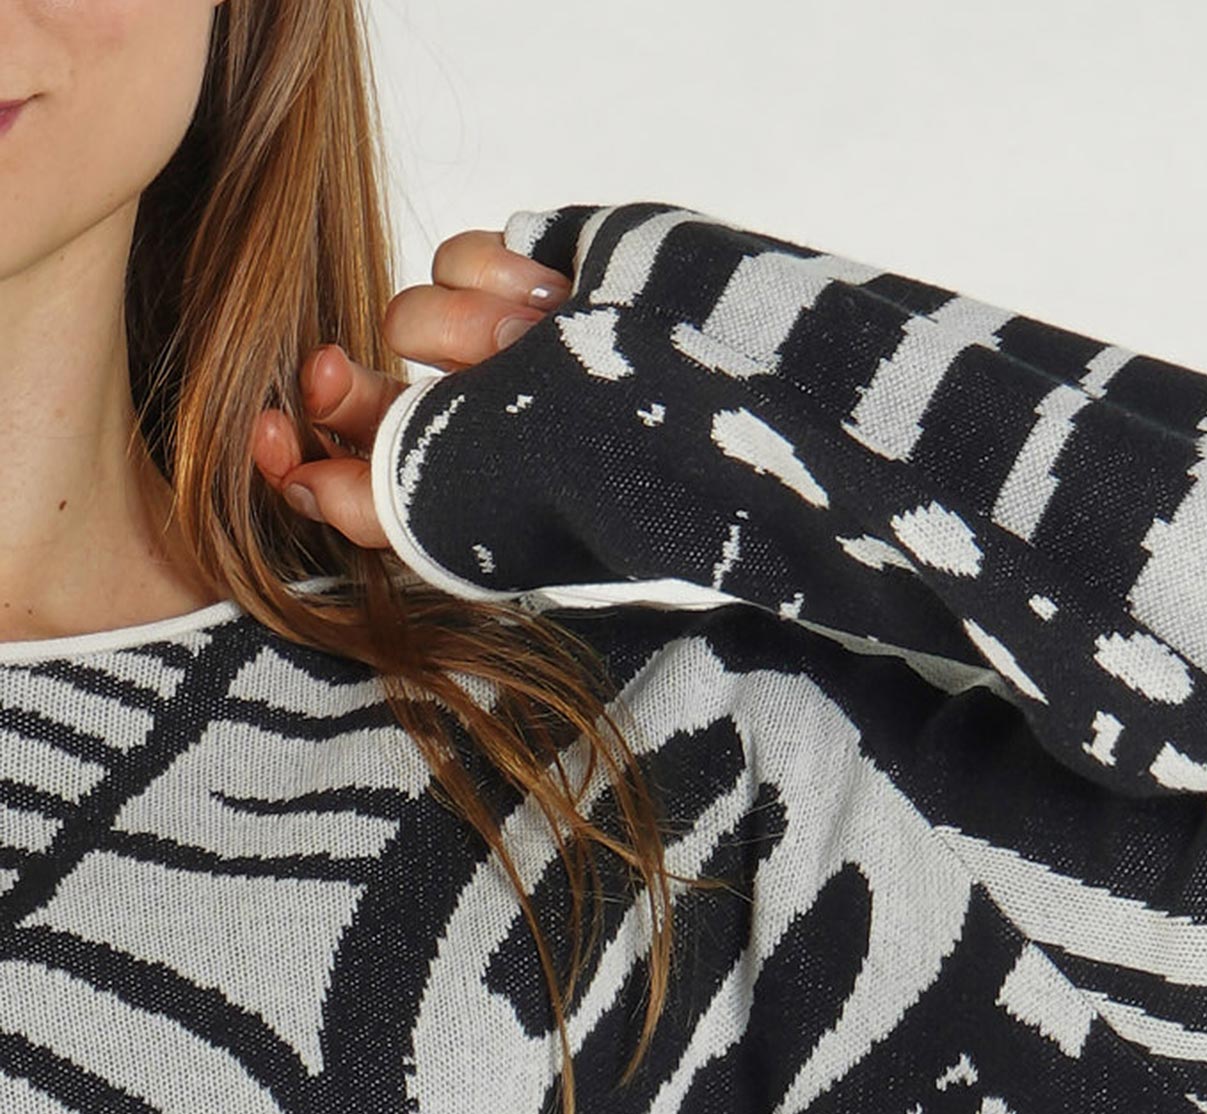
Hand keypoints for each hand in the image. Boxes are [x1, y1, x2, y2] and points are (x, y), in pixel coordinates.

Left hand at [251, 230, 572, 550]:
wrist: (686, 383)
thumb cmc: (594, 467)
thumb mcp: (474, 510)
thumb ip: (378, 507)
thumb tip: (301, 490)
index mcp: (456, 498)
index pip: (352, 482)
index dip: (301, 459)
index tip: (269, 435)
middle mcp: (467, 428)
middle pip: (360, 396)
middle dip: (342, 391)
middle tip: (324, 374)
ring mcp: (494, 350)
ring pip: (410, 316)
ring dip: (467, 330)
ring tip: (530, 342)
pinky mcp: (519, 279)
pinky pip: (460, 259)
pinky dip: (500, 277)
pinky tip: (552, 298)